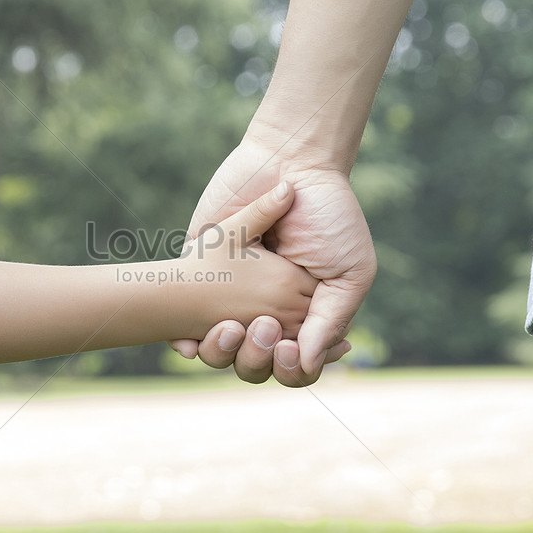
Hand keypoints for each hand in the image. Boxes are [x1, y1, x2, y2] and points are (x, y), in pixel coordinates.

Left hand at [172, 133, 375, 385]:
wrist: (293, 162)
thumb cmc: (330, 216)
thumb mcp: (349, 270)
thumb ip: (332, 318)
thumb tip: (311, 363)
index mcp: (302, 317)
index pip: (293, 366)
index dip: (291, 370)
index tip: (290, 350)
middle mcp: (264, 312)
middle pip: (255, 366)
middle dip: (257, 360)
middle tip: (263, 329)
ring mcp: (229, 296)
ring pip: (219, 353)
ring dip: (223, 353)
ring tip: (231, 328)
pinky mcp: (199, 273)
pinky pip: (183, 322)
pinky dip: (186, 342)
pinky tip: (189, 341)